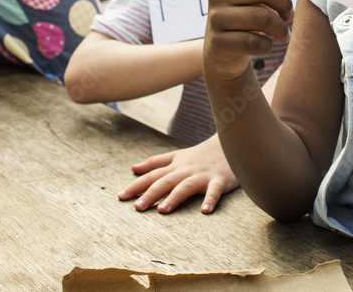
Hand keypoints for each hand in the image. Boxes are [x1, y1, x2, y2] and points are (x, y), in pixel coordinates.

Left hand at [119, 136, 238, 213]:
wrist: (231, 142)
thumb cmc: (202, 154)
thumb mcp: (177, 155)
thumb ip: (155, 162)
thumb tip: (133, 167)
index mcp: (176, 166)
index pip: (152, 175)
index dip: (136, 185)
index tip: (120, 196)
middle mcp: (186, 170)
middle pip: (166, 181)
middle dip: (151, 194)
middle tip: (137, 207)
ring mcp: (203, 175)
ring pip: (186, 186)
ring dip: (175, 197)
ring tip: (163, 210)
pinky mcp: (220, 180)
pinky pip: (215, 190)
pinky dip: (210, 199)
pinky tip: (205, 211)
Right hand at [203, 0, 308, 81]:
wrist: (221, 52)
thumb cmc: (245, 19)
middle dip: (285, 4)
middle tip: (289, 16)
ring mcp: (215, 18)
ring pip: (262, 17)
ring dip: (281, 29)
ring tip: (283, 34)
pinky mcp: (217, 42)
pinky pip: (254, 42)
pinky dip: (267, 45)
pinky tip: (265, 45)